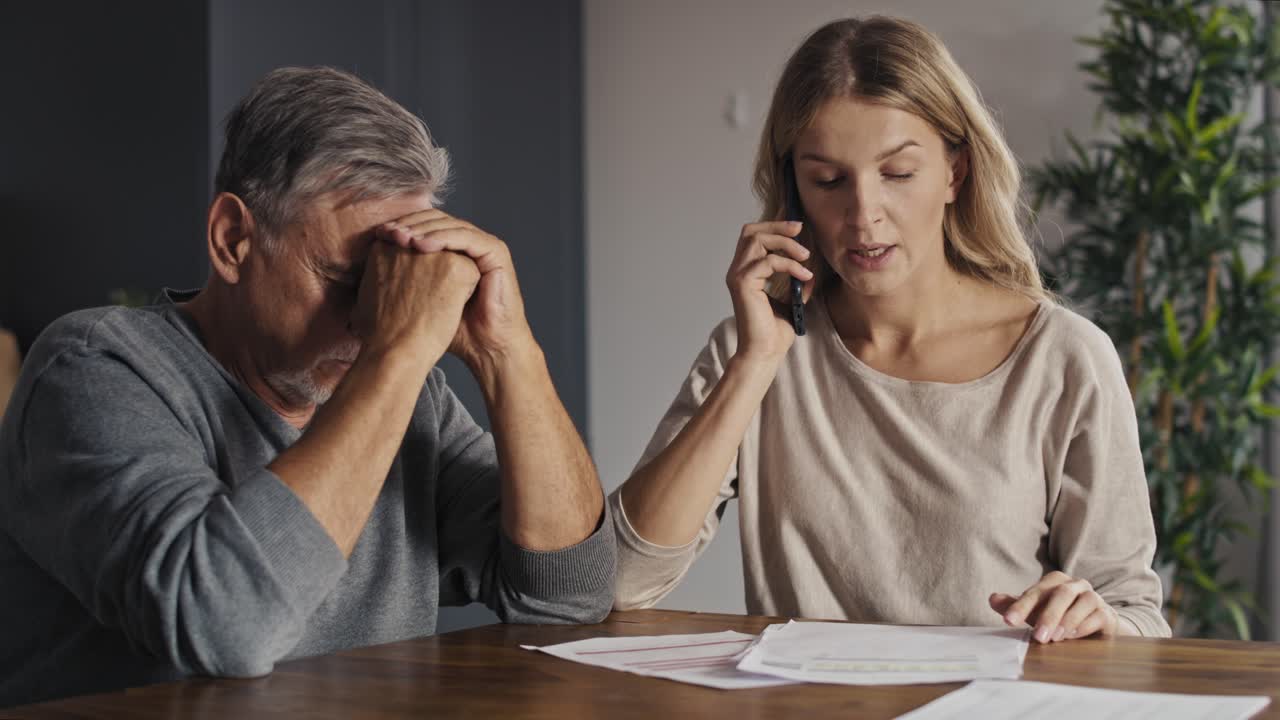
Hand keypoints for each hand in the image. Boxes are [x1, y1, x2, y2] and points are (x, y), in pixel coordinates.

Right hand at [351, 238, 479, 360]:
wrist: (394, 350)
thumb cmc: (380, 332)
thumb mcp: (367, 292)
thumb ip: (380, 274)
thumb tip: (388, 275)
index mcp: (384, 245)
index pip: (414, 250)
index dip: (416, 276)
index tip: (408, 297)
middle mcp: (408, 242)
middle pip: (434, 252)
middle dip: (433, 276)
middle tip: (420, 304)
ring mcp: (432, 252)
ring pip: (454, 261)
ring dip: (448, 284)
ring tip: (431, 307)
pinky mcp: (456, 266)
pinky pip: (471, 274)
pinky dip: (463, 294)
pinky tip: (446, 309)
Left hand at [379, 210, 533, 371]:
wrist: (485, 347)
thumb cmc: (454, 330)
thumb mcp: (420, 300)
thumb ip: (401, 281)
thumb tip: (361, 273)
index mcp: (452, 250)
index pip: (424, 225)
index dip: (401, 227)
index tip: (378, 236)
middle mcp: (468, 243)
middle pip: (435, 219)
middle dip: (409, 224)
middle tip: (388, 232)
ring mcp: (483, 246)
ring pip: (449, 224)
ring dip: (423, 229)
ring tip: (402, 238)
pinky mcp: (496, 252)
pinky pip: (466, 237)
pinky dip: (443, 238)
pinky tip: (421, 246)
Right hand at [726, 221, 813, 363]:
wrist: (765, 353)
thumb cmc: (774, 333)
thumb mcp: (791, 301)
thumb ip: (796, 282)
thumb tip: (809, 269)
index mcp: (745, 273)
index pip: (753, 237)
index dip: (774, 227)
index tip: (798, 228)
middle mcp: (737, 271)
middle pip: (751, 231)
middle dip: (777, 226)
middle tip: (800, 230)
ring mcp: (738, 276)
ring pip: (757, 240)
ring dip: (785, 243)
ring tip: (805, 257)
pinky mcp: (743, 284)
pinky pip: (768, 261)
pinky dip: (790, 265)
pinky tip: (804, 276)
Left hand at [990, 571, 1119, 643]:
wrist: (1095, 627)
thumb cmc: (1060, 616)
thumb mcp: (1035, 613)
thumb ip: (1015, 606)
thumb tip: (992, 598)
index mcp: (1055, 581)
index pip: (1035, 592)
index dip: (1021, 606)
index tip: (1008, 621)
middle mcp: (1075, 585)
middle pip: (1061, 594)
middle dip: (1047, 615)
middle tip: (1037, 636)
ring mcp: (1093, 597)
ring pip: (1083, 602)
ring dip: (1068, 620)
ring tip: (1055, 638)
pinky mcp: (1106, 613)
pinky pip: (1098, 615)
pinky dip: (1084, 626)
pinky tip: (1073, 636)